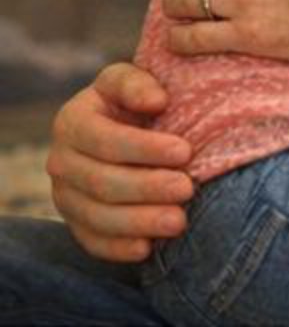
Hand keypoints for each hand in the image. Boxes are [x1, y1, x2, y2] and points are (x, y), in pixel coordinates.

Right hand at [47, 63, 192, 261]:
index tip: (186, 151)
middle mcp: (61, 160)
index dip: (145, 148)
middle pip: (102, 182)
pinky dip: (118, 248)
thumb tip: (157, 101)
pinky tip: (147, 249)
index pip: (107, 140)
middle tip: (188, 189)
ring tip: (179, 222)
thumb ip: (138, 84)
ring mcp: (64, 195)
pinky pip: (92, 241)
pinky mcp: (75, 222)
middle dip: (148, 188)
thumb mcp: (131, 79)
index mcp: (73, 121)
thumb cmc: (134, 98)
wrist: (124, 125)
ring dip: (139, 222)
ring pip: (97, 216)